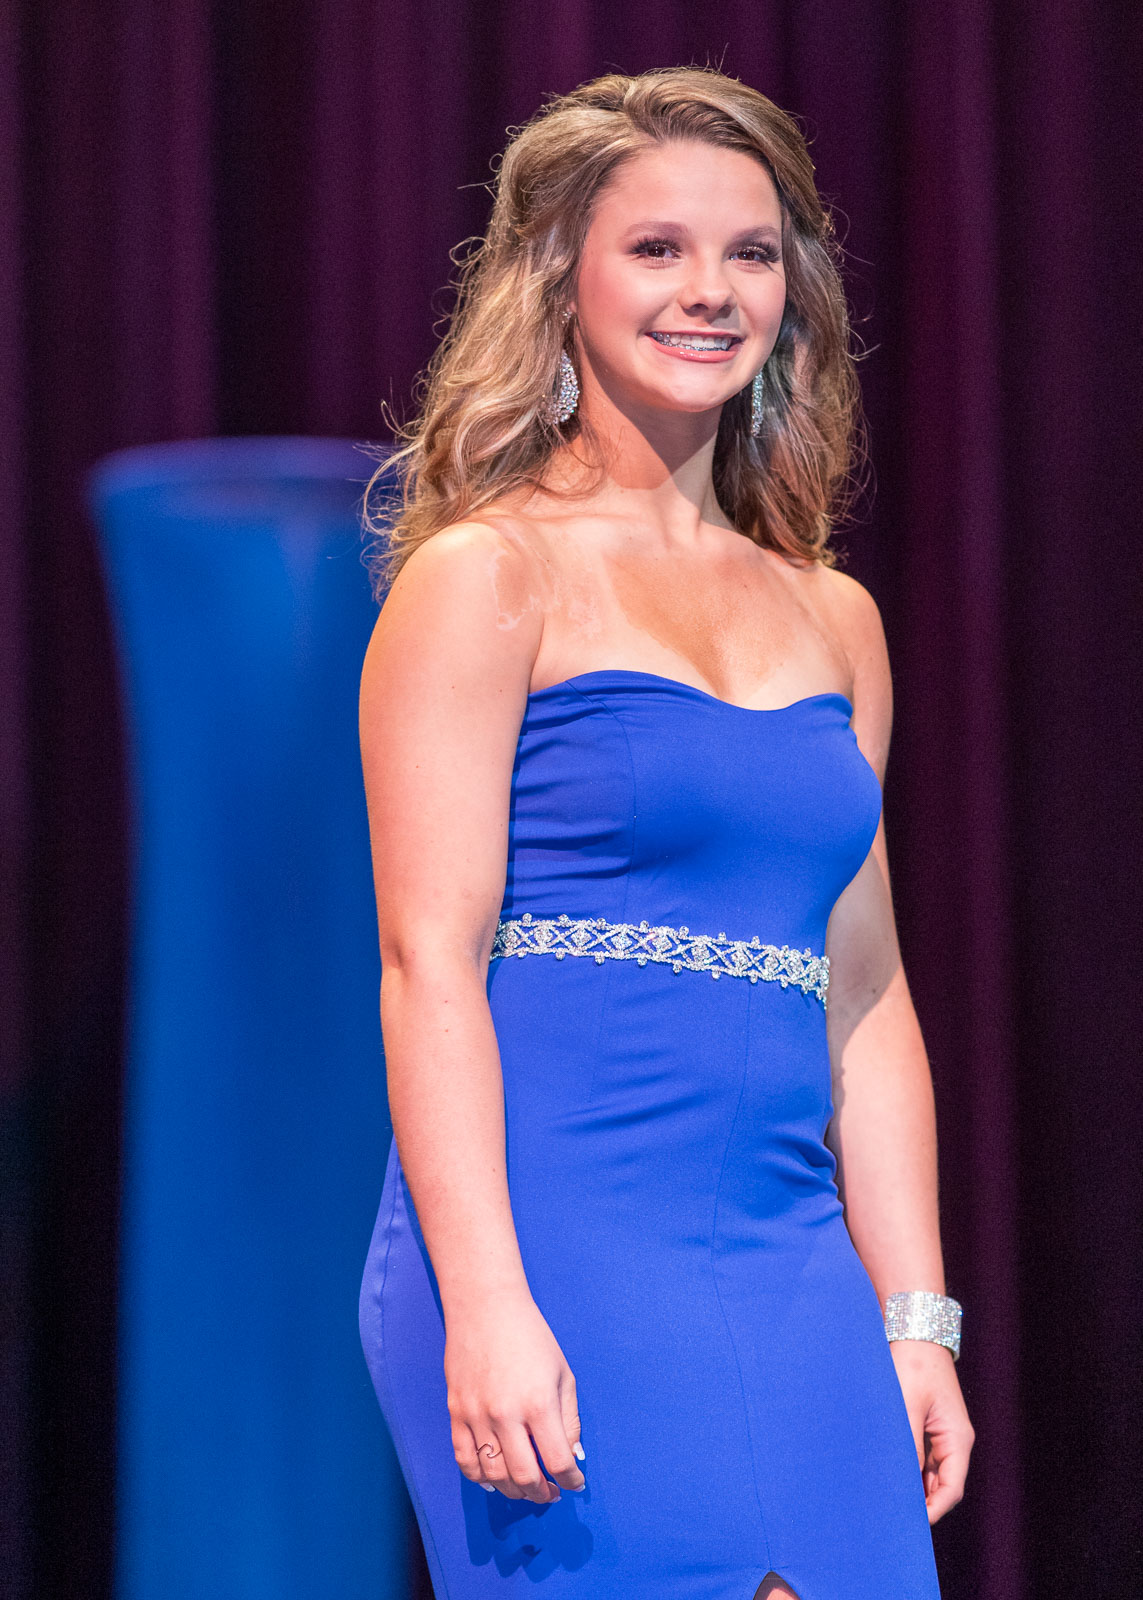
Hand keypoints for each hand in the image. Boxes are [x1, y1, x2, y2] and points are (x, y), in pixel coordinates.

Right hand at [444, 1289, 586, 1502]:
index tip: (575, 1483)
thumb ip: (569, 1419)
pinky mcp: (456, 1412)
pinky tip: (494, 1480)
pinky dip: (479, 1478)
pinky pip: (465, 1459)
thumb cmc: (531, 1336)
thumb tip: (572, 1458)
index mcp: (539, 1403)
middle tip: (551, 1494)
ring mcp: (477, 1415)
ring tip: (526, 1488)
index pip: (558, 1461)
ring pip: (494, 1475)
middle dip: (542, 1493)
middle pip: (525, 1477)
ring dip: (513, 1491)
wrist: (486, 1307)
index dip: (570, 1480)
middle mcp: (506, 1415)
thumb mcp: (563, 1373)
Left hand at [890, 1340, 974, 1522]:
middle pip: (942, 1485)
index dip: (933, 1510)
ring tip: (888, 1498)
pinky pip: (922, 1457)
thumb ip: (908, 1445)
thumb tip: (904, 1482)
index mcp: (957, 1439)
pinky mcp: (928, 1425)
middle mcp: (954, 1440)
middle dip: (922, 1501)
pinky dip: (910, 1468)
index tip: (911, 1524)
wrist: (915, 1331)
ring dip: (914, 1485)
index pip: (951, 1488)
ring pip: (931, 1473)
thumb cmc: (912, 1364)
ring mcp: (941, 1433)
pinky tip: (890, 1473)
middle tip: (893, 1516)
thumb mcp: (907, 1405)